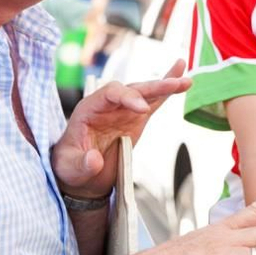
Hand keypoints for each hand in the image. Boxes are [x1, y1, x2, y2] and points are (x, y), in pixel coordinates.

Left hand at [52, 60, 190, 200]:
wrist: (80, 174)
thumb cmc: (70, 166)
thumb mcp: (70, 169)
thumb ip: (82, 164)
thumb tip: (95, 159)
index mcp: (89, 109)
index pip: (109, 93)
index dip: (126, 97)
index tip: (143, 109)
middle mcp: (107, 105)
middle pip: (131, 89)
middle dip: (152, 87)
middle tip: (172, 85)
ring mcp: (123, 111)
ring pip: (145, 93)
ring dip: (164, 86)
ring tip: (185, 81)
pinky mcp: (136, 119)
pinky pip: (153, 102)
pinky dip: (167, 92)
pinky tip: (182, 80)